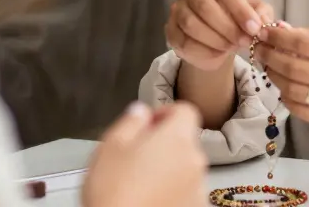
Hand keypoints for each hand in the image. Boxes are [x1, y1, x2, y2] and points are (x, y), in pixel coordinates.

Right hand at [82, 102, 207, 206]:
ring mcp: (198, 189)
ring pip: (184, 169)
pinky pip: (185, 194)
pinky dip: (171, 194)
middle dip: (163, 145)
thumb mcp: (110, 147)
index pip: (185, 110)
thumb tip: (141, 112)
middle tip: (134, 157)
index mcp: (177, 138)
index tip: (147, 125)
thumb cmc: (115, 194)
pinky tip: (147, 201)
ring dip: (166, 171)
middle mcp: (195, 162)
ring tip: (137, 185)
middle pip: (184, 141)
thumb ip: (130, 121)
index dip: (165, 113)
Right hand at [166, 0, 274, 71]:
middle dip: (227, 27)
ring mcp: (177, 8)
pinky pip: (184, 42)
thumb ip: (262, 13)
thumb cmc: (237, 19)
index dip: (240, 9)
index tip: (254, 28)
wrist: (219, 40)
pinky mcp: (170, 30)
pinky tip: (218, 55)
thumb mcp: (256, 13)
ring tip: (232, 47)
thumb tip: (263, 22)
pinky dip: (204, 52)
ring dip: (216, 40)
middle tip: (244, 41)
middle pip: (204, 5)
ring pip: (192, 24)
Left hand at [255, 25, 308, 133]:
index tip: (264, 33)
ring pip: (292, 90)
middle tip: (259, 49)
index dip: (277, 37)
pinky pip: (300, 110)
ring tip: (269, 67)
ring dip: (274, 77)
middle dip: (269, 56)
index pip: (302, 43)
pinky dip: (286, 96)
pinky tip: (284, 86)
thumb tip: (282, 30)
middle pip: (293, 67)